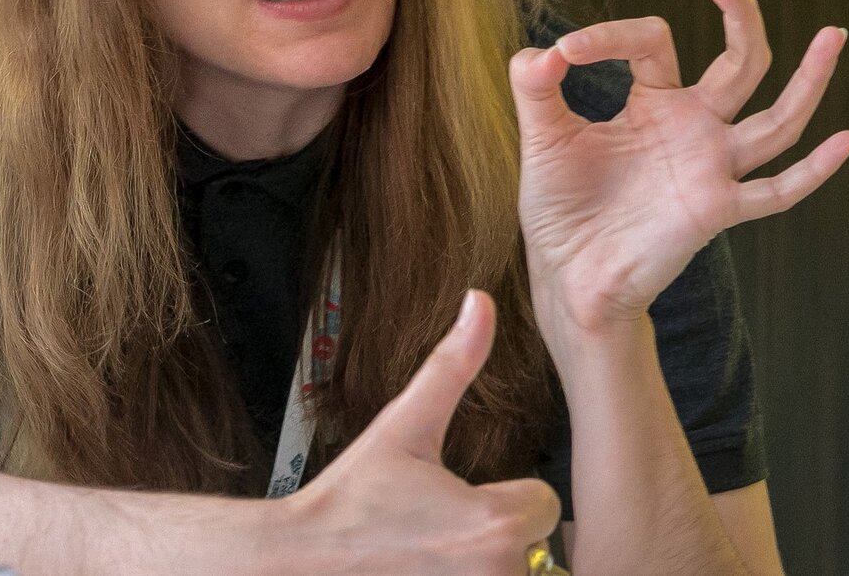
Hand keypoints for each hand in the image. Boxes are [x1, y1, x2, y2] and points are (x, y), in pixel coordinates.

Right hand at [286, 290, 559, 573]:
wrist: (305, 562)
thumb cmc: (354, 497)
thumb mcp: (404, 424)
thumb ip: (453, 362)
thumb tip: (480, 300)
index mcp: (493, 523)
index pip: (543, 504)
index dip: (507, 495)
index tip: (461, 499)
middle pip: (534, 547)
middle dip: (495, 536)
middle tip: (439, 531)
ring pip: (516, 575)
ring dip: (483, 567)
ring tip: (431, 555)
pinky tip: (427, 571)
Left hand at [511, 0, 848, 331]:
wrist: (567, 272)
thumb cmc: (560, 205)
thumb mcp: (542, 136)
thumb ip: (535, 87)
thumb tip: (545, 49)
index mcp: (652, 102)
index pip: (653, 41)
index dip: (610, 34)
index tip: (565, 52)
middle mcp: (692, 127)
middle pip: (740, 62)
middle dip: (741, 16)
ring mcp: (711, 166)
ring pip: (777, 118)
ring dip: (809, 78)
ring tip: (834, 32)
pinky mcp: (716, 209)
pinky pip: (777, 190)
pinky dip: (815, 170)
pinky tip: (847, 139)